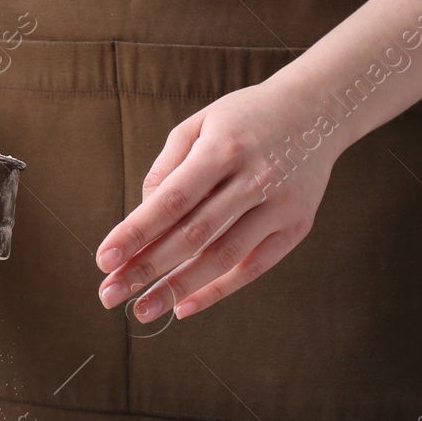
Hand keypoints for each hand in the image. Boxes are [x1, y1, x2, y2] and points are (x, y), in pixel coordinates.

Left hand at [93, 83, 338, 322]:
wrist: (317, 110)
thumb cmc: (244, 119)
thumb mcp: (199, 124)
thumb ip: (166, 168)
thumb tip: (142, 217)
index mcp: (223, 148)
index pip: (171, 200)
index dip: (136, 233)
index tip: (104, 260)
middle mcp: (254, 178)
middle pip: (193, 235)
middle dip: (147, 268)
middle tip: (110, 294)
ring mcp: (280, 206)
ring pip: (223, 257)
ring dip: (178, 288)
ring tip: (142, 310)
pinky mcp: (297, 227)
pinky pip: (253, 267)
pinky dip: (218, 290)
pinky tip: (184, 306)